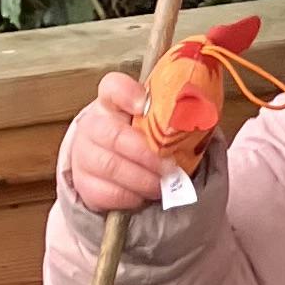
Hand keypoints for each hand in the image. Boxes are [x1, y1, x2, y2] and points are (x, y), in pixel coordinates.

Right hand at [60, 69, 177, 216]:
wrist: (114, 170)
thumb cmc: (141, 143)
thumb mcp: (155, 126)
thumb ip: (170, 119)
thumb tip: (201, 115)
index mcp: (112, 103)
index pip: (113, 87)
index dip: (128, 94)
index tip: (144, 105)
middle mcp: (93, 125)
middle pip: (113, 135)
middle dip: (146, 154)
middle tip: (170, 167)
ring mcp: (84, 154)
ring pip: (111, 166)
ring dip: (142, 179)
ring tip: (162, 185)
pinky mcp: (83, 183)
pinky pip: (107, 192)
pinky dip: (131, 197)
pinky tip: (144, 196)